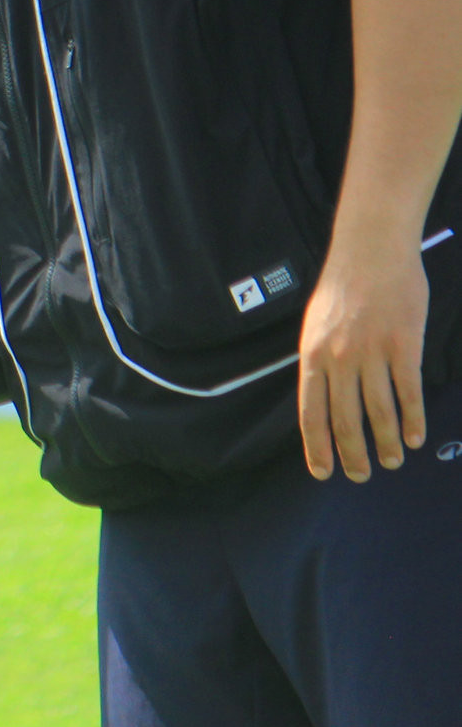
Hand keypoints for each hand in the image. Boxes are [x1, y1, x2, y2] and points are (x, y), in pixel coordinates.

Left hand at [296, 226, 428, 481]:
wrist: (371, 251)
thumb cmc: (342, 288)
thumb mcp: (315, 326)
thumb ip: (319, 362)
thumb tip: (321, 399)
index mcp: (312, 355)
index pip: (310, 412)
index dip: (317, 446)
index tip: (323, 472)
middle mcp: (339, 359)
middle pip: (345, 419)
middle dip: (352, 454)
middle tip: (360, 475)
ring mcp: (372, 353)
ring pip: (379, 411)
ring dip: (386, 442)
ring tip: (391, 460)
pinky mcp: (404, 345)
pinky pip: (408, 391)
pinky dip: (412, 418)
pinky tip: (415, 437)